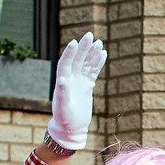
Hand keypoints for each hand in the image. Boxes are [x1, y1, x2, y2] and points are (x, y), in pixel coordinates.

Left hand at [46, 31, 105, 151]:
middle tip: (89, 35)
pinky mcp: (86, 87)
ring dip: (91, 53)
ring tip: (99, 43)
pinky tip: (103, 55)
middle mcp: (70, 79)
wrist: (71, 129)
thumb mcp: (63, 106)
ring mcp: (79, 82)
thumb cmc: (65, 119)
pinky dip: (97, 63)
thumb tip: (62, 78)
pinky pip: (92, 72)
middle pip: (77, 59)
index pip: (66, 63)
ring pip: (86, 64)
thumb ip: (62, 92)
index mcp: (63, 81)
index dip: (70, 52)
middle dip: (83, 47)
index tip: (75, 42)